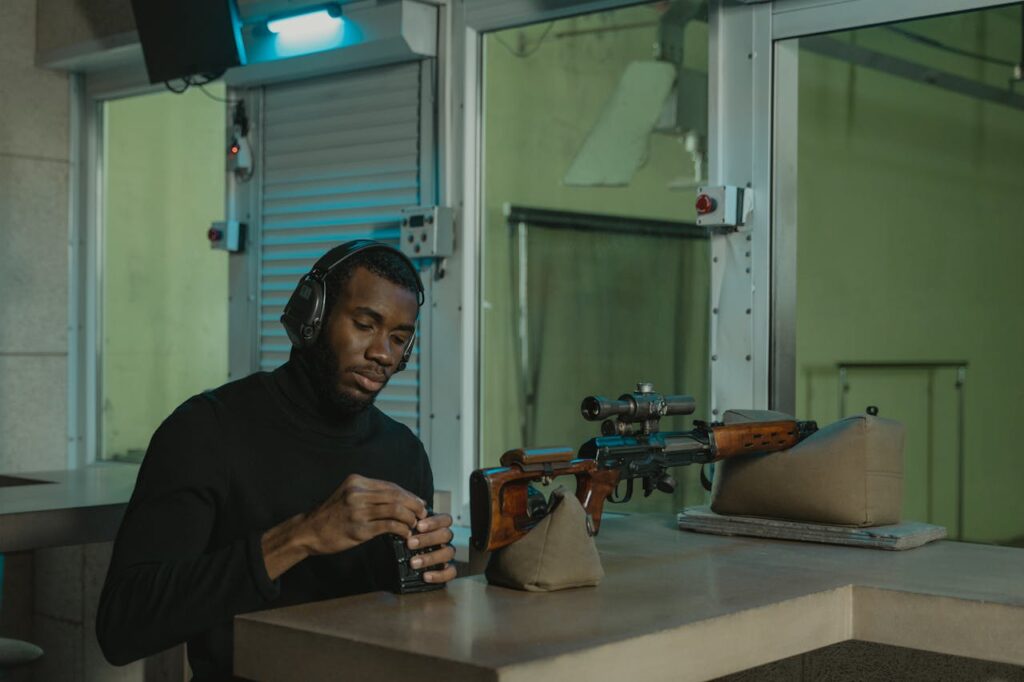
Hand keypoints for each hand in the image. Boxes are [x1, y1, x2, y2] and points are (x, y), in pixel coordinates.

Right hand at [300, 474, 427, 556]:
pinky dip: (402, 529)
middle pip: (396, 495)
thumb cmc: (332, 516)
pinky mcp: (359, 528)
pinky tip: (406, 534)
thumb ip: (369, 494)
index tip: (419, 502)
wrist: (309, 531)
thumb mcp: (348, 496)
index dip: (408, 494)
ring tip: (416, 524)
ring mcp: (358, 510)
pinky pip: (388, 526)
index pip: (391, 486)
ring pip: (395, 509)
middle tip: (424, 513)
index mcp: (357, 481)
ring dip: (410, 517)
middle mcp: (358, 493)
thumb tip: (399, 499)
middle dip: (414, 504)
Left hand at [408, 513, 456, 584]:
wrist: (398, 565)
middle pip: (446, 534)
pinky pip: (451, 572)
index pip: (445, 519)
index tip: (418, 526)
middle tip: (410, 543)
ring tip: (413, 563)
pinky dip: (439, 575)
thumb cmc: (405, 541)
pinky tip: (425, 576)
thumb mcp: (406, 530)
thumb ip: (408, 522)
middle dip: (428, 539)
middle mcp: (445, 539)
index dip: (434, 522)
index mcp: (438, 526)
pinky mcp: (448, 570)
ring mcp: (447, 554)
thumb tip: (404, 514)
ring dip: (430, 557)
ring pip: (448, 552)